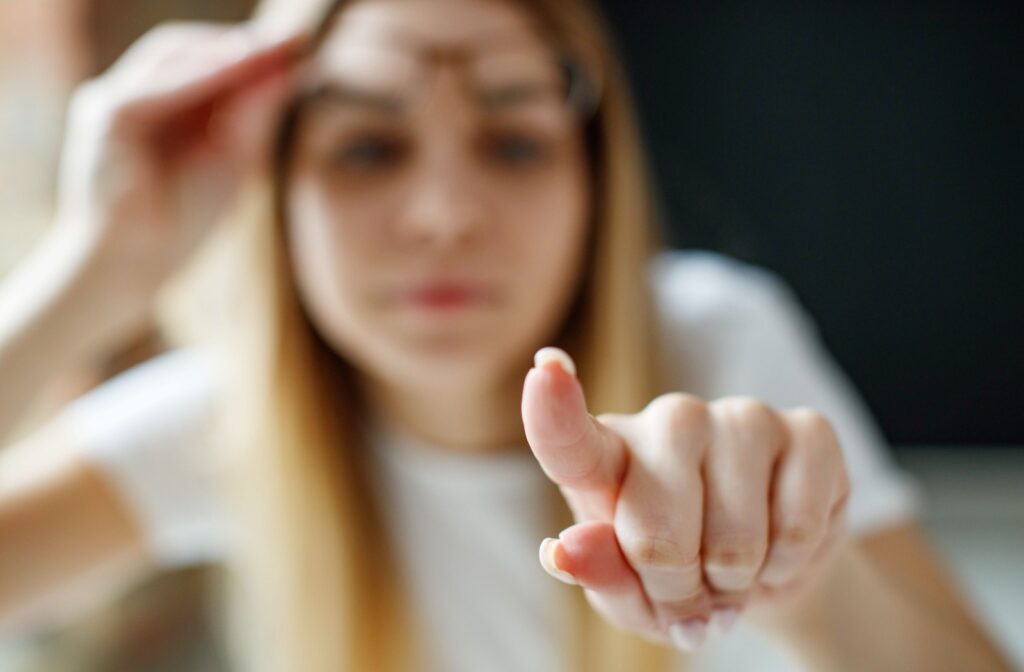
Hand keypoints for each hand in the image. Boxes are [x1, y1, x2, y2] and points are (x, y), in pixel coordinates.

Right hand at [55, 19, 304, 294]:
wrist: (138, 265)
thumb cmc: (183, 219)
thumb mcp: (232, 159)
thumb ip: (254, 114)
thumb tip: (289, 69)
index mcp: (164, 103)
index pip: (208, 62)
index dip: (252, 52)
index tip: (300, 46)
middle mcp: (135, 93)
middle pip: (186, 48)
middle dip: (239, 45)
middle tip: (290, 43)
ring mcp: (114, 101)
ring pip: (169, 56)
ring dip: (222, 54)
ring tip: (268, 51)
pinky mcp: (107, 118)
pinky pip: (154, 87)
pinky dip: (196, 76)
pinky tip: (234, 69)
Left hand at [521, 347, 849, 651]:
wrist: (762, 573)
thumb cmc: (677, 577)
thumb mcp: (629, 595)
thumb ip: (599, 572)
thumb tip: (567, 550)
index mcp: (608, 458)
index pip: (571, 439)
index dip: (554, 409)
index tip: (546, 370)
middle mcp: (669, 421)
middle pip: (658, 534)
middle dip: (678, 589)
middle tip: (691, 589)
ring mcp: (741, 415)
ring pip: (735, 539)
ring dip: (736, 582)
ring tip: (733, 569)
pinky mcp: (808, 430)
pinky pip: (800, 527)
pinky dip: (788, 566)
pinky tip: (778, 550)